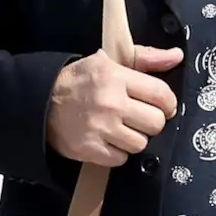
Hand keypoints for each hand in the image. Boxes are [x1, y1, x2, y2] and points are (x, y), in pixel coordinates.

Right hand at [47, 46, 182, 167]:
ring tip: (120, 128)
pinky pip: (121, 159)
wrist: (39, 101)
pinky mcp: (90, 149)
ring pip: (140, 143)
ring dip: (134, 138)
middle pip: (155, 123)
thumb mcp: (108, 62)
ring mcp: (100, 128)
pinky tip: (108, 140)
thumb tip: (175, 57)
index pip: (161, 95)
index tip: (163, 107)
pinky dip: (117, 153)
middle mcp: (110, 103)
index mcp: (115, 77)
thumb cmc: (77, 81)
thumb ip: (145, 59)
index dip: (168, 104)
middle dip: (151, 122)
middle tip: (138, 117)